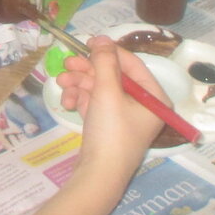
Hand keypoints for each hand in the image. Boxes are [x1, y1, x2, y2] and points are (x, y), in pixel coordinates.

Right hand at [56, 37, 166, 177]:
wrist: (98, 175)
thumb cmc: (111, 131)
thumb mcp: (107, 92)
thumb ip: (104, 62)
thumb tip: (102, 38)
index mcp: (153, 96)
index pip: (132, 64)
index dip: (108, 51)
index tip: (87, 42)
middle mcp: (142, 105)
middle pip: (112, 76)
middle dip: (87, 70)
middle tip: (67, 63)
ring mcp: (124, 117)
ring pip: (99, 89)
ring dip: (79, 84)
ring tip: (62, 85)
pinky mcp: (108, 126)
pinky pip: (94, 104)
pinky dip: (80, 100)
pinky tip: (67, 103)